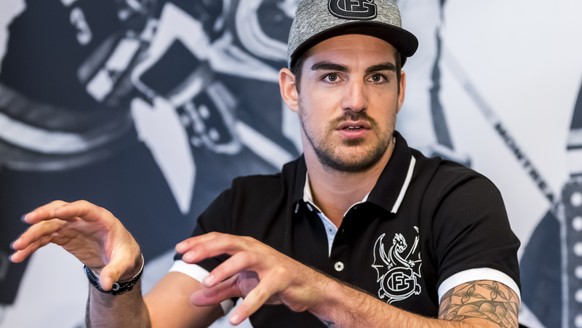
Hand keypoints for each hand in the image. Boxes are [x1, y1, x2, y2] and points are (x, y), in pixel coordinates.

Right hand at [10, 200, 141, 290]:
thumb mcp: (125, 263)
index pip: (85, 209)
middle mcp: (84, 219)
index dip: (71, 209)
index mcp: (102, 219)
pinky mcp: (64, 236)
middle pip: (61, 210)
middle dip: (45, 214)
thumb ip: (115, 271)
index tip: (56, 213)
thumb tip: (108, 284)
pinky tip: (21, 254)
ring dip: (32, 234)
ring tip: (17, 246)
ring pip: (49, 225)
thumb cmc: (124, 254)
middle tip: (28, 221)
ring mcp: (72, 226)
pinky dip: (33, 245)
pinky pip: (45, 238)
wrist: (118, 258)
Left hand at [175, 232, 327, 324]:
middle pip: (229, 242)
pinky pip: (263, 291)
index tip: (180, 248)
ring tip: (207, 283)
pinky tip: (235, 317)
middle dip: (207, 248)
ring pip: (245, 259)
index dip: (199, 242)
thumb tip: (192, 298)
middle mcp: (256, 250)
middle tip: (187, 258)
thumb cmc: (273, 280)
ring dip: (225, 270)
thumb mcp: (242, 285)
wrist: (306, 287)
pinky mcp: (282, 278)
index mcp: (245, 247)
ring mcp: (270, 262)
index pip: (219, 239)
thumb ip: (218, 290)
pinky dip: (248, 304)